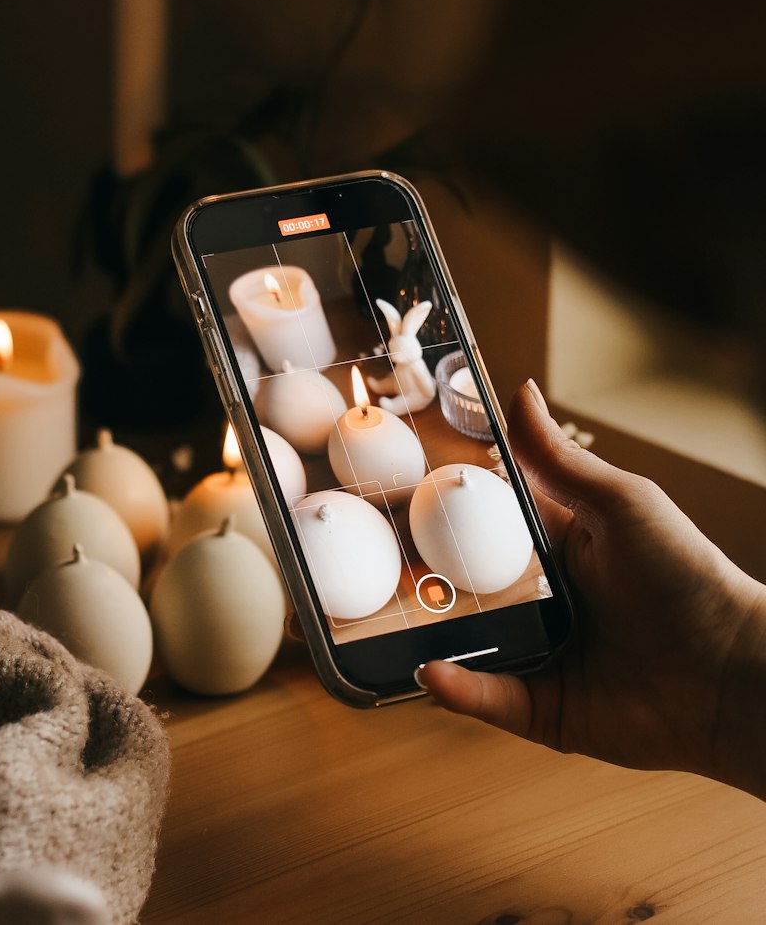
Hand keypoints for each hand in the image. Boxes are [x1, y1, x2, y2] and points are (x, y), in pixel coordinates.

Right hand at [417, 381, 765, 798]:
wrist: (732, 672)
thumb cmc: (689, 576)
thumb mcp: (621, 503)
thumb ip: (559, 458)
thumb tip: (519, 391)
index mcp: (558, 544)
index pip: (488, 519)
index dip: (443, 504)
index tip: (393, 483)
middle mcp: (542, 599)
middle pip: (464, 580)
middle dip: (419, 568)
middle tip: (369, 552)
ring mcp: (539, 652)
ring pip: (466, 640)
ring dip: (425, 630)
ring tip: (382, 615)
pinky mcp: (543, 707)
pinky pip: (488, 696)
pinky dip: (457, 687)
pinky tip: (431, 670)